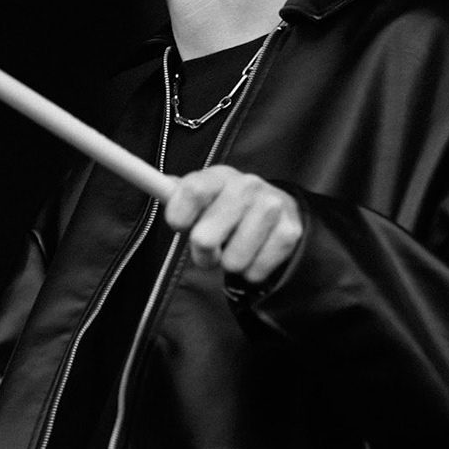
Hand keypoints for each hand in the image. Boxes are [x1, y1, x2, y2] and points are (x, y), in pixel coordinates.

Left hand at [163, 165, 303, 284]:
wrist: (277, 209)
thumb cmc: (226, 207)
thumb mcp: (202, 197)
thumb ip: (177, 195)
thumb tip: (158, 185)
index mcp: (219, 175)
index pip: (192, 191)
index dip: (179, 216)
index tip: (180, 226)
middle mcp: (247, 186)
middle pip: (205, 237)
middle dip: (202, 253)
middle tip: (208, 250)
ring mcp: (271, 207)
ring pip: (232, 261)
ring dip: (229, 264)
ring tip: (234, 249)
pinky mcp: (290, 232)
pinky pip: (255, 271)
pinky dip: (251, 272)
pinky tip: (254, 254)